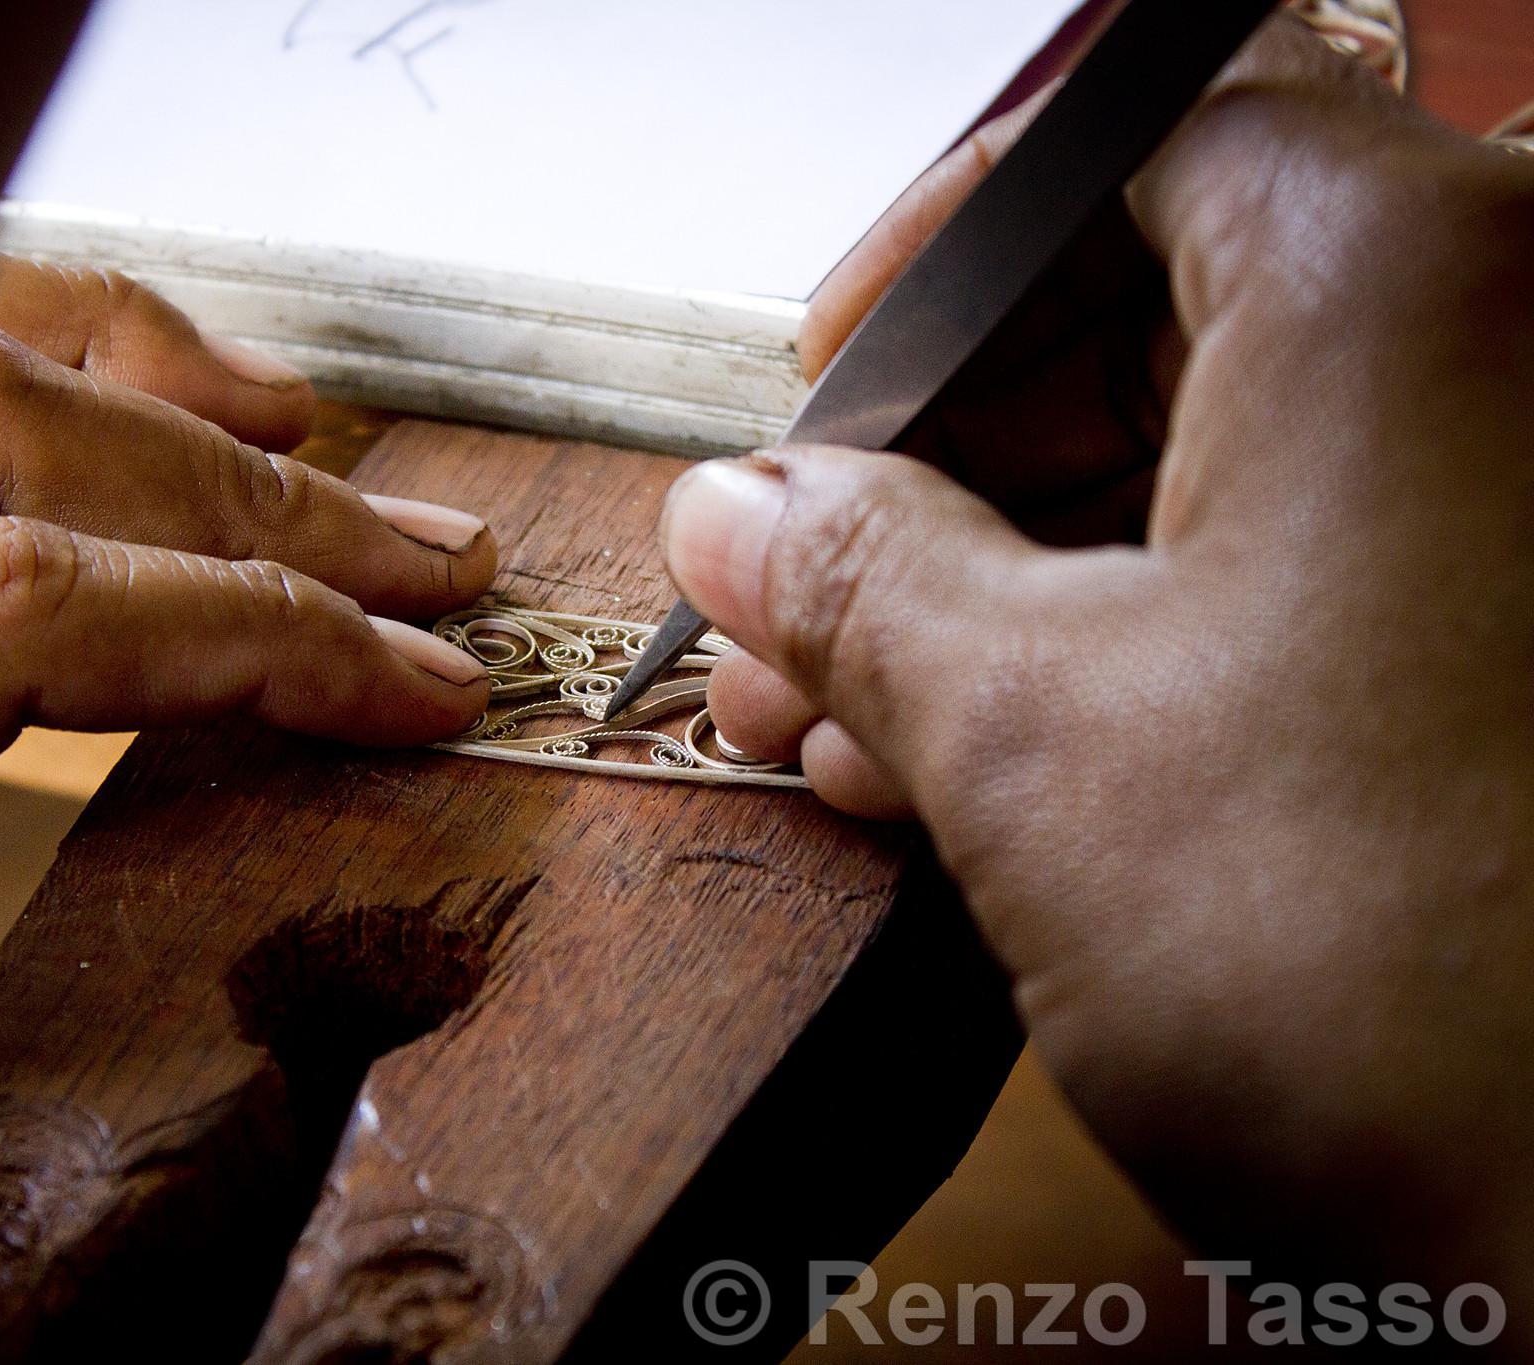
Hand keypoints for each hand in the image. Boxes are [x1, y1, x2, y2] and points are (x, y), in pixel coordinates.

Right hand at [664, 17, 1533, 1318]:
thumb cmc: (1396, 971)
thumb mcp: (1035, 735)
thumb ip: (859, 579)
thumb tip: (737, 507)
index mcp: (1415, 280)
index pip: (1131, 144)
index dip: (941, 255)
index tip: (827, 379)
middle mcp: (1524, 353)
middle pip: (1163, 319)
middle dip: (937, 477)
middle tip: (791, 600)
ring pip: (1220, 473)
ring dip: (1005, 588)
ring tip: (837, 722)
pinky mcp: (1530, 653)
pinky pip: (1308, 584)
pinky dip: (1138, 654)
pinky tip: (971, 768)